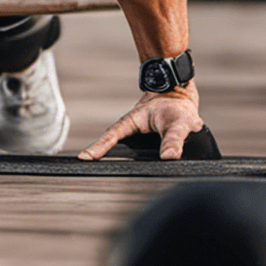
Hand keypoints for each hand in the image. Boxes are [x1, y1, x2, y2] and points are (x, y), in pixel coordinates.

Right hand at [78, 82, 202, 160]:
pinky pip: (136, 154)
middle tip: (88, 166)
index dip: (97, 148)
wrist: (181, 97)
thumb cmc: (178, 106)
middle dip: (99, 156)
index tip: (84, 158)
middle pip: (112, 146)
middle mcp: (131, 130)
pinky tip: (137, 169)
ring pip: (123, 150)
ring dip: (116, 160)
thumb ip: (174, 140)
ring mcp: (136, 136)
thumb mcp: (178, 123)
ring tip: (100, 166)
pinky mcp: (145, 143)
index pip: (111, 137)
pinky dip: (135, 161)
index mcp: (132, 122)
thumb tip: (169, 157)